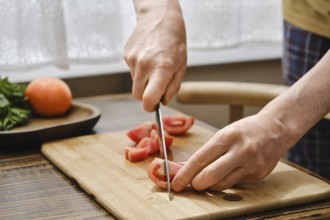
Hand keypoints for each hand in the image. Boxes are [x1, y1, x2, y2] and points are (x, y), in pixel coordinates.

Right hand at [124, 2, 186, 111]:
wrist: (160, 17)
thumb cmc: (174, 41)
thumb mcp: (181, 66)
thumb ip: (173, 87)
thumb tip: (163, 101)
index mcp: (162, 68)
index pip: (149, 98)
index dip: (150, 106)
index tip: (153, 105)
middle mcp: (144, 65)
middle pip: (137, 95)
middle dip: (146, 95)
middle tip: (156, 85)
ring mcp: (133, 59)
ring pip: (135, 83)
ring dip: (143, 80)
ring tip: (153, 65)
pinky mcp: (126, 54)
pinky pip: (132, 71)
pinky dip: (139, 69)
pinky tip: (147, 57)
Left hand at [171, 113, 290, 190]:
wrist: (276, 129)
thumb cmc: (245, 130)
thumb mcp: (224, 134)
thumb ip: (207, 152)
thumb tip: (186, 167)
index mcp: (228, 136)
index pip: (201, 159)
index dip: (185, 173)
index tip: (176, 183)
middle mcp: (240, 151)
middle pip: (211, 176)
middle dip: (196, 183)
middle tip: (191, 184)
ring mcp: (251, 165)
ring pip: (222, 185)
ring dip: (210, 185)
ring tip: (206, 179)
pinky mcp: (258, 176)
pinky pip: (235, 184)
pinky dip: (225, 181)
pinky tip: (226, 173)